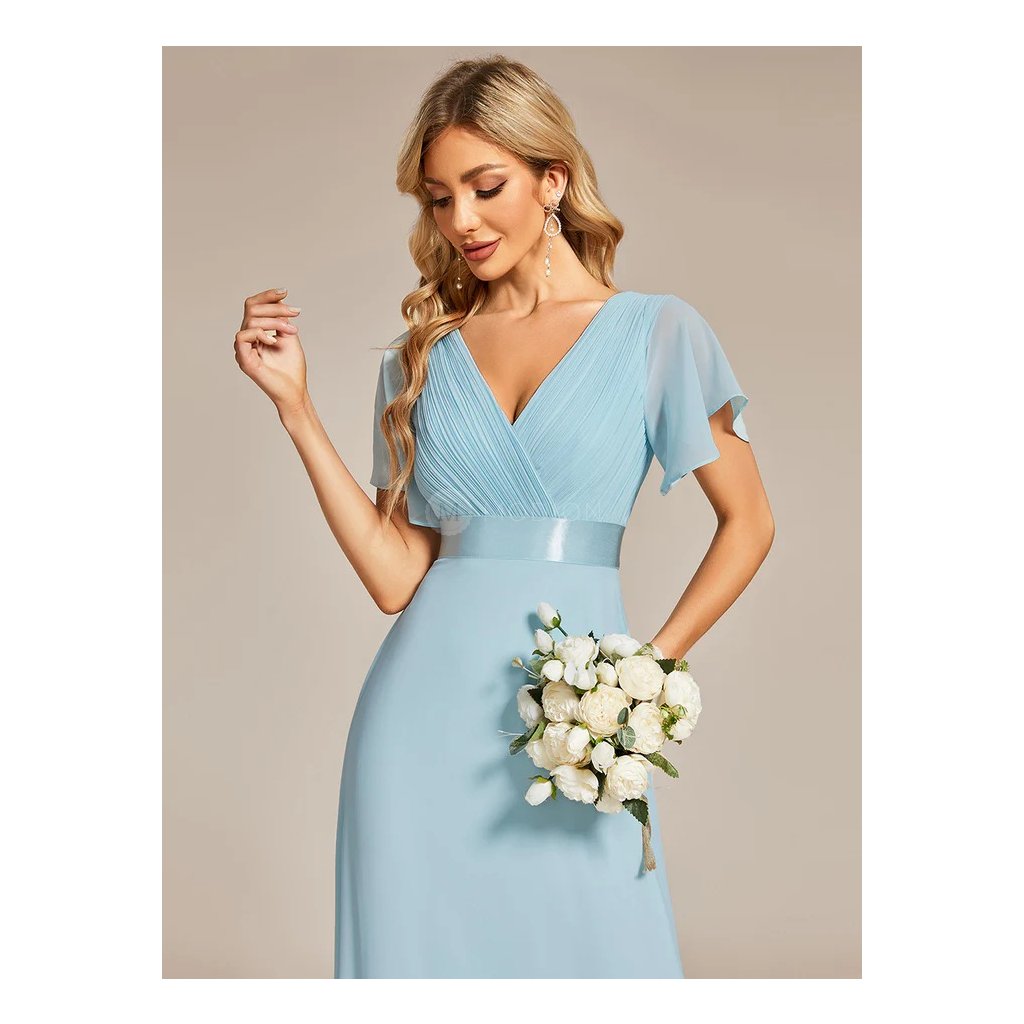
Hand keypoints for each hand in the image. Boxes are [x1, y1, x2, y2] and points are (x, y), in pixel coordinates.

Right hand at [234, 286, 308, 415]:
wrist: (294, 391)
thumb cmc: (292, 368)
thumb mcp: (289, 336)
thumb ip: (281, 318)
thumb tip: (278, 298)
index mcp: (256, 332)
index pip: (254, 305)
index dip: (267, 296)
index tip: (285, 292)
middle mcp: (247, 338)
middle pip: (252, 308)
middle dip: (275, 307)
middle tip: (295, 313)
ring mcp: (244, 348)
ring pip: (251, 319)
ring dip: (275, 321)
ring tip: (292, 331)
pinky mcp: (243, 359)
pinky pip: (243, 336)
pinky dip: (260, 334)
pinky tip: (274, 341)